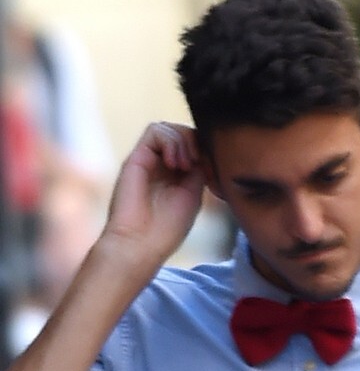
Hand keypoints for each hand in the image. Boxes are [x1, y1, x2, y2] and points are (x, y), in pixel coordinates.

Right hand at [100, 124, 205, 273]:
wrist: (141, 242)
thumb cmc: (167, 228)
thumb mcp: (193, 195)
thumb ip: (199, 170)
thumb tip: (203, 148)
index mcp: (177, 174)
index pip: (193, 145)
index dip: (204, 149)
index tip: (211, 168)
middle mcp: (161, 163)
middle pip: (181, 132)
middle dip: (196, 142)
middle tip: (199, 164)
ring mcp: (149, 159)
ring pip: (169, 128)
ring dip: (183, 142)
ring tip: (185, 167)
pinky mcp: (136, 157)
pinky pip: (155, 131)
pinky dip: (170, 142)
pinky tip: (174, 164)